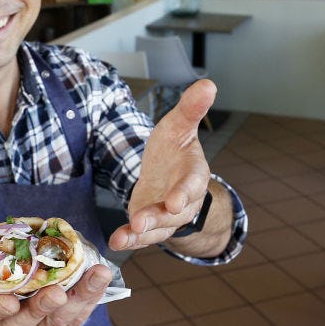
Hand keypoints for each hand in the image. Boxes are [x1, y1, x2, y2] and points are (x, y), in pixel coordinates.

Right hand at [0, 265, 111, 325]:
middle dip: (42, 306)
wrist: (11, 309)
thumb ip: (8, 254)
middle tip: (58, 293)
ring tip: (95, 278)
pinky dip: (88, 301)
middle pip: (22, 323)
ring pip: (54, 324)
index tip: (11, 302)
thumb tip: (38, 227)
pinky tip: (99, 282)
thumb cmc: (2, 277)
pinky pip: (72, 324)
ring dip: (77, 300)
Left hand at [109, 78, 215, 250]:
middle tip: (141, 221)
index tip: (175, 201)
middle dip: (158, 217)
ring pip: (159, 228)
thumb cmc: (174, 149)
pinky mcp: (150, 226)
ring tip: (127, 233)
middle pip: (175, 212)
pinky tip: (116, 241)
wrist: (166, 174)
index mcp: (194, 174)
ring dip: (142, 232)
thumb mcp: (178, 125)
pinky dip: (129, 240)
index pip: (193, 184)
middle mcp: (184, 201)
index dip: (184, 193)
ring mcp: (167, 217)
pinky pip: (142, 236)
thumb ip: (190, 109)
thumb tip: (208, 83)